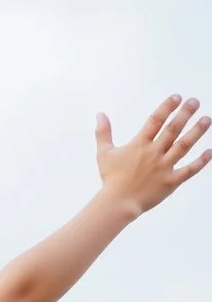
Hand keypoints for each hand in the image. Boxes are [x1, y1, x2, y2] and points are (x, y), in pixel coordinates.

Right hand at [96, 94, 210, 216]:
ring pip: (184, 146)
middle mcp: (154, 153)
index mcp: (139, 145)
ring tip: (206, 119)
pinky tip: (209, 151)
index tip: (177, 97)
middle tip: (195, 102)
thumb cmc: (111, 179)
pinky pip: (189, 170)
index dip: (167, 107)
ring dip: (196, 131)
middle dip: (185, 113)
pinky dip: (201, 161)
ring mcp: (164, 167)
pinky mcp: (171, 182)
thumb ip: (103, 132)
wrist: (118, 203)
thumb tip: (100, 115)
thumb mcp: (104, 153)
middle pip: (173, 129)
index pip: (156, 120)